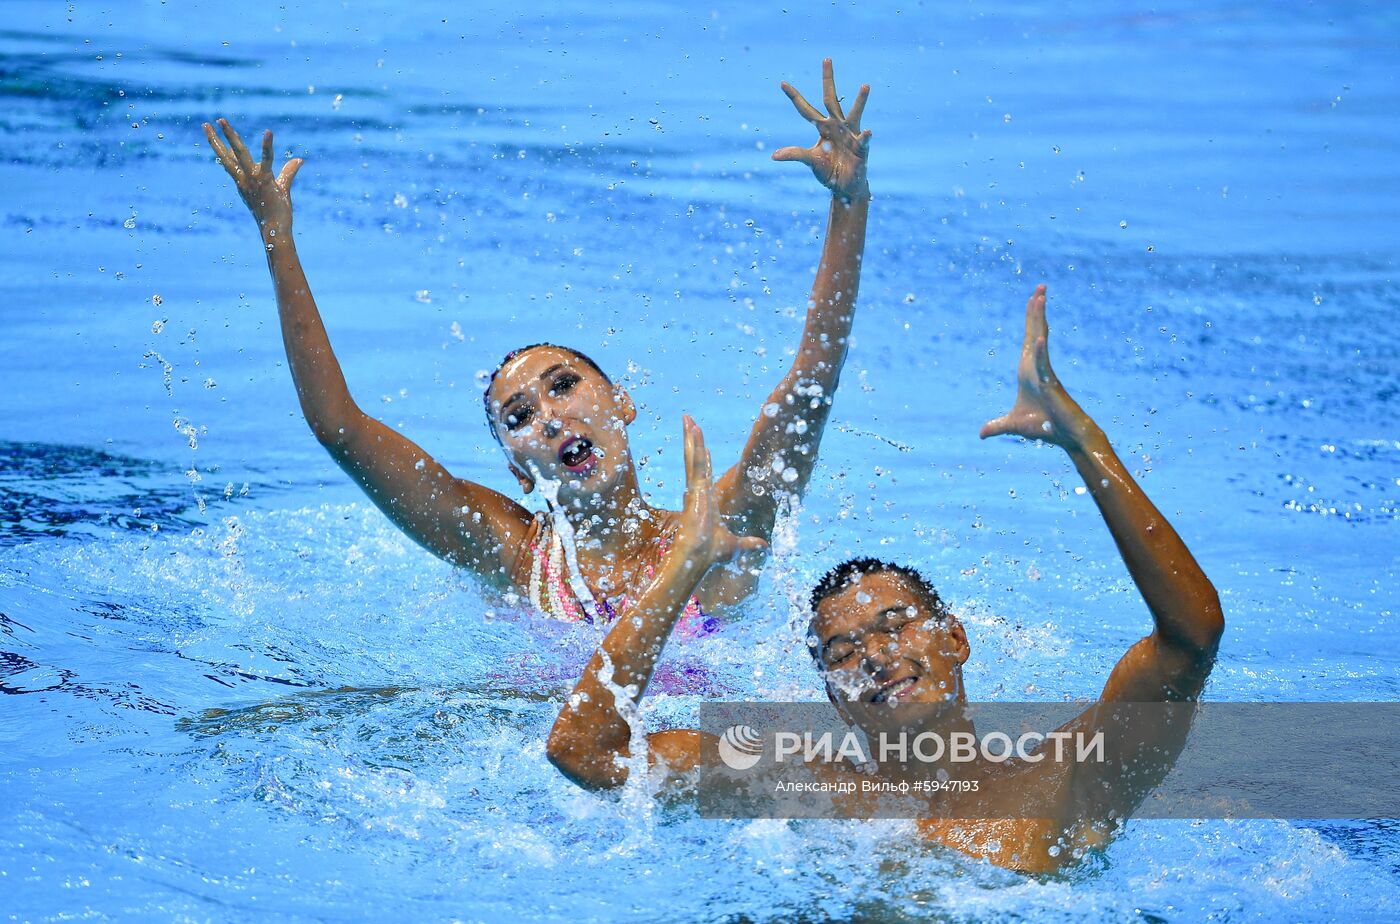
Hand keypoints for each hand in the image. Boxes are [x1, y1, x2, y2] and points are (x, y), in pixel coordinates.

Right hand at [203, 118, 302, 234]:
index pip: (229, 161)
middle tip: (206, 123)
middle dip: (216, 139)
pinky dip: (267, 146)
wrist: (276, 230)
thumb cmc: (277, 212)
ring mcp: (252, 179)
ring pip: (238, 154)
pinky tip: (268, 132)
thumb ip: (288, 172)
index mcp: (243, 181)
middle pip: (226, 156)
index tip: (210, 134)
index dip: (220, 148)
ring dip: (230, 136)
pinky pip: (266, 160)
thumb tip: (299, 160)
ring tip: (222, 120)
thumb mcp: (281, 188)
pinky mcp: (265, 180)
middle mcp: (243, 179)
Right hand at [674, 416, 767, 571]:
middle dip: (692, 440)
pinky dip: (694, 446)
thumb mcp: (736, 545)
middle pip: (695, 460)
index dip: (702, 458)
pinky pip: (694, 463)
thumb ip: (748, 542)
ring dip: (691, 437)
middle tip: (687, 421)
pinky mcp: (694, 489)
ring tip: (687, 418)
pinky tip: (693, 430)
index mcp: (706, 500)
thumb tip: (763, 544)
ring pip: (693, 457)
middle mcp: (699, 491)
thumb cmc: (712, 553)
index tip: (701, 447)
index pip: (704, 473)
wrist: (700, 557)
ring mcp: (695, 488)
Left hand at [772, 58, 870, 201]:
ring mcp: (850, 134)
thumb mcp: (810, 161)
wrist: (845, 186)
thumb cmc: (828, 170)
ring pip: (854, 113)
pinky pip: (863, 140)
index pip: (805, 109)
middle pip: (831, 99)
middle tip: (826, 59)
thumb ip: (795, 155)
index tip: (782, 83)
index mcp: (822, 127)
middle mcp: (836, 125)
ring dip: (860, 101)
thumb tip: (773, 156)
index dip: (794, 97)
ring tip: (865, 86)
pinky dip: (865, 136)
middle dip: (828, 80)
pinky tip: (868, 131)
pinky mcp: (861, 147)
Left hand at [979, 285, 1096, 449]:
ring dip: (1039, 320)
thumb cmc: (1044, 427)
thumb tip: (981, 433)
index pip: (1029, 337)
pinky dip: (1039, 353)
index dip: (1030, 318)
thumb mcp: (1013, 425)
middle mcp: (1037, 366)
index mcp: (1028, 370)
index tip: (1033, 298)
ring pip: (1040, 341)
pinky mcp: (1051, 384)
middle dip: (1036, 309)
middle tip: (1040, 286)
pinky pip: (1044, 365)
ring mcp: (1045, 373)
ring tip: (1040, 297)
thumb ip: (997, 426)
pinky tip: (1037, 340)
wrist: (1066, 437)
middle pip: (1035, 332)